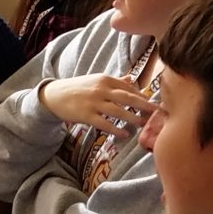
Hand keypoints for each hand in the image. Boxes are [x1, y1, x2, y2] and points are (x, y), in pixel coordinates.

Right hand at [38, 73, 153, 134]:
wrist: (54, 95)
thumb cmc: (78, 88)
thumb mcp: (96, 80)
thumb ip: (115, 81)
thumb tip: (132, 79)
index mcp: (105, 79)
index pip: (128, 87)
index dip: (142, 96)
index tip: (153, 102)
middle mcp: (101, 90)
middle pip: (127, 98)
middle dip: (144, 105)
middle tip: (157, 111)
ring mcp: (93, 103)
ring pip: (118, 111)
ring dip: (132, 118)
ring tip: (143, 124)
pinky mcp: (86, 115)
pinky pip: (104, 124)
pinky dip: (116, 129)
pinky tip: (124, 134)